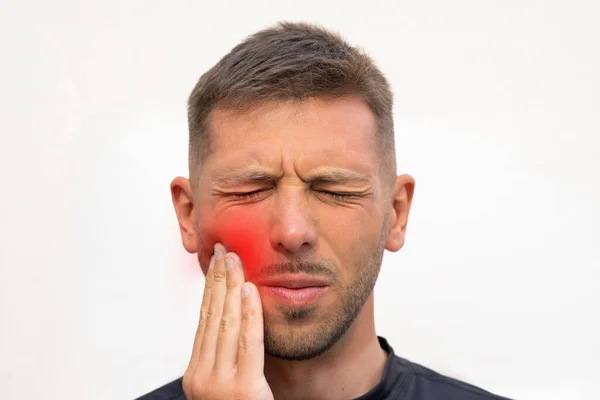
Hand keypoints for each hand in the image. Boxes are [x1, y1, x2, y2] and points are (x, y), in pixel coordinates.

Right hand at [182, 244, 273, 399]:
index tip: (215, 266)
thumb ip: (226, 358)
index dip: (210, 290)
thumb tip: (234, 320)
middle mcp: (202, 377)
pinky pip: (248, 342)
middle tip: (225, 253)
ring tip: (236, 262)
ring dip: (232, 288)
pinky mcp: (244, 389)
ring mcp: (220, 384)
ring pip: (227, 325)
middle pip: (212, 317)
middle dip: (219, 281)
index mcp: (195, 375)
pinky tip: (250, 291)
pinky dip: (250, 313)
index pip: (203, 322)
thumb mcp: (225, 386)